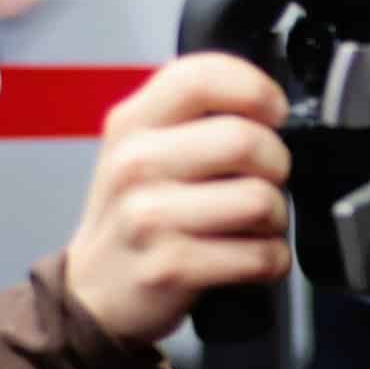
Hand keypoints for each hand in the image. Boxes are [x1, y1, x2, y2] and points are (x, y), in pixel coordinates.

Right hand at [65, 54, 292, 344]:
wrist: (92, 292)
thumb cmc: (132, 216)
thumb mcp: (140, 149)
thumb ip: (192, 118)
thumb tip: (267, 106)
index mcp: (132, 123)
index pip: (202, 77)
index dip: (255, 90)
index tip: (272, 114)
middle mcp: (135, 164)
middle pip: (245, 140)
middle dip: (277, 164)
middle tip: (264, 181)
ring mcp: (149, 217)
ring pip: (259, 200)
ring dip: (275, 217)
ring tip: (255, 225)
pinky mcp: (171, 267)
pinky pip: (258, 255)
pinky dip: (271, 260)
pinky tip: (251, 258)